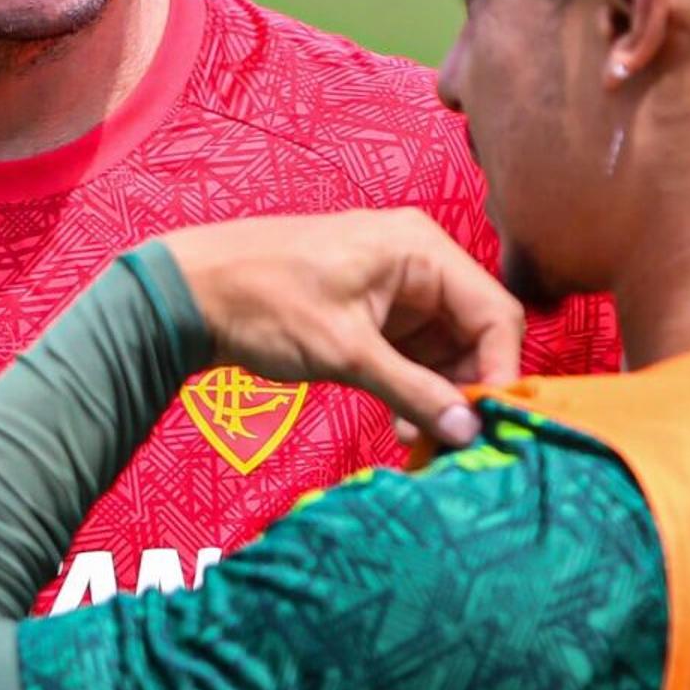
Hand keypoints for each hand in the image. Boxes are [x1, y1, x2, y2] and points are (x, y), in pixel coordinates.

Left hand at [160, 211, 524, 450]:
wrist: (190, 294)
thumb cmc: (266, 304)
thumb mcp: (346, 352)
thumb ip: (413, 391)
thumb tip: (467, 432)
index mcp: (421, 249)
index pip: (495, 313)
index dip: (499, 371)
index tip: (487, 425)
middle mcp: (418, 262)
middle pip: (475, 333)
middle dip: (464, 389)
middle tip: (450, 440)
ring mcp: (395, 289)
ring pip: (445, 350)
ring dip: (436, 396)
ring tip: (413, 438)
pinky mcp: (373, 314)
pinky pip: (413, 354)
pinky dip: (411, 389)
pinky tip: (397, 424)